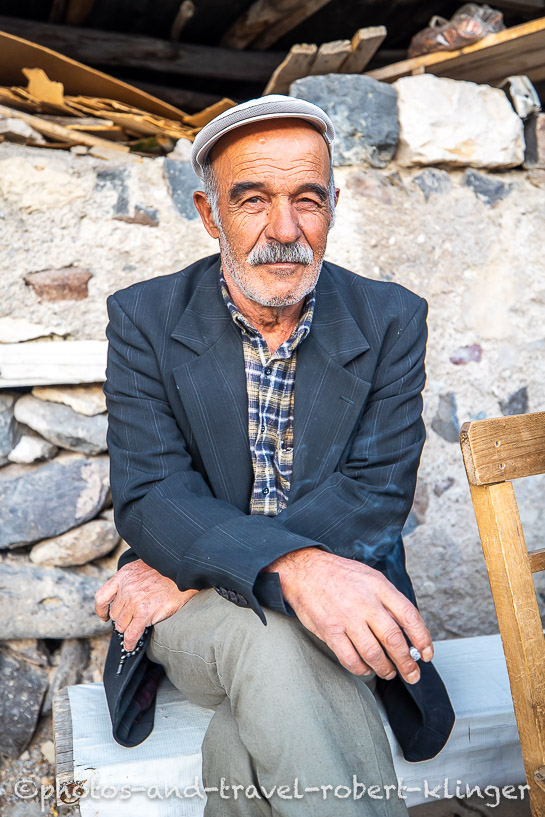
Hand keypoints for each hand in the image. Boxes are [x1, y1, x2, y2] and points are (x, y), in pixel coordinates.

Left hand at [95, 559, 197, 649]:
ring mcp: (135, 601)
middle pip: (114, 614)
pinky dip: (129, 643)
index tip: (105, 616)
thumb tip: (124, 595)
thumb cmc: (167, 570)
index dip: (101, 610)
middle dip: (123, 618)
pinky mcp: (145, 613)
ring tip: (139, 625)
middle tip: (134, 618)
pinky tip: (130, 645)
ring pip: (122, 625)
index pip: (102, 597)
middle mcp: (126, 588)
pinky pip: (131, 634)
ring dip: (129, 628)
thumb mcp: (142, 566)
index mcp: (124, 575)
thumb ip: (130, 579)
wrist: (183, 571)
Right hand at [265, 548, 432, 683]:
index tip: (427, 654)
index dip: (423, 639)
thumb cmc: (340, 575)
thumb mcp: (370, 577)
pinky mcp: (330, 630)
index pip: (409, 616)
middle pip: (394, 640)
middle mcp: (365, 602)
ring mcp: (347, 617)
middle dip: (407, 663)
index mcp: (379, 586)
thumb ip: (388, 601)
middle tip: (412, 674)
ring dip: (385, 669)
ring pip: (374, 653)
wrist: (305, 570)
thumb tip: (408, 631)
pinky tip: (365, 669)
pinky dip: (361, 669)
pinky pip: (350, 658)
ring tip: (388, 672)